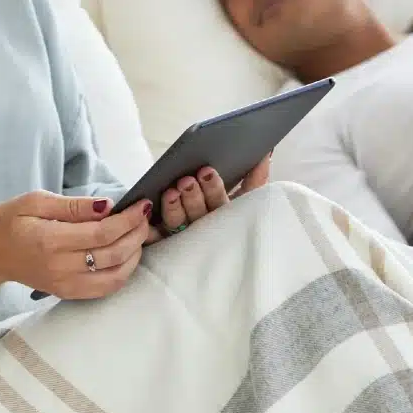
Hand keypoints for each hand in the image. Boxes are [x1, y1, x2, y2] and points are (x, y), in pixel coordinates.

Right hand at [0, 192, 151, 299]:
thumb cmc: (11, 222)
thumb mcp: (36, 201)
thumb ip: (73, 206)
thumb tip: (107, 206)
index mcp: (51, 241)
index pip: (102, 233)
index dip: (127, 220)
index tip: (142, 205)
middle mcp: (61, 267)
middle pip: (113, 254)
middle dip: (136, 233)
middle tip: (145, 215)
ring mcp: (66, 285)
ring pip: (115, 276)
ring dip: (135, 254)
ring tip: (140, 233)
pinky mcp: (69, 293)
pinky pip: (105, 289)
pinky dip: (123, 272)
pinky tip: (128, 254)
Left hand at [146, 155, 271, 243]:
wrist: (212, 257)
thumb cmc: (226, 213)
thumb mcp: (245, 198)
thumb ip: (256, 179)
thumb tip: (265, 154)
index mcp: (226, 216)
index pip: (220, 202)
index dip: (214, 188)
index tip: (206, 170)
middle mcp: (205, 227)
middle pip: (199, 213)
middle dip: (193, 196)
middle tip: (186, 181)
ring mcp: (185, 234)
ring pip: (178, 222)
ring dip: (175, 207)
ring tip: (171, 191)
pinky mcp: (167, 240)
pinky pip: (157, 235)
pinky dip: (151, 226)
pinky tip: (146, 210)